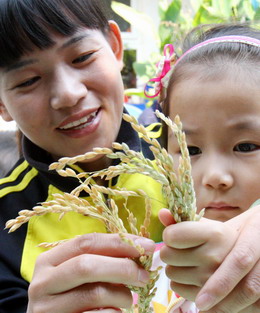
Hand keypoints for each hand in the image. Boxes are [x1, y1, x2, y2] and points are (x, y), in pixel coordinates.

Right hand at [26, 233, 154, 312]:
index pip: (86, 242)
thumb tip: (138, 248)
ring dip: (121, 294)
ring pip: (94, 293)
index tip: (145, 245)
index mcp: (48, 261)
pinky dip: (114, 312)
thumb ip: (99, 260)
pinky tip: (116, 311)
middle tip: (144, 275)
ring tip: (128, 299)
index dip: (118, 242)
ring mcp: (46, 308)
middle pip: (87, 265)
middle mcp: (43, 282)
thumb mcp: (77, 274)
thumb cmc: (70, 296)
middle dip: (122, 267)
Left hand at [159, 206, 259, 312]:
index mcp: (215, 234)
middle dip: (170, 253)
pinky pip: (181, 292)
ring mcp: (216, 282)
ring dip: (174, 270)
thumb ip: (183, 220)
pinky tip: (191, 278)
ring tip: (188, 263)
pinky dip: (180, 285)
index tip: (174, 235)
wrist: (254, 259)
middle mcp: (216, 258)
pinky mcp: (217, 301)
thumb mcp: (209, 226)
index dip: (169, 234)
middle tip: (180, 250)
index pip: (172, 236)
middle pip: (168, 256)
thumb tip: (161, 213)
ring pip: (172, 276)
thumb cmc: (225, 239)